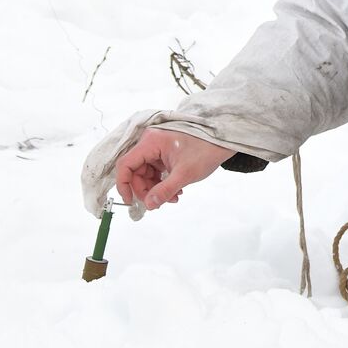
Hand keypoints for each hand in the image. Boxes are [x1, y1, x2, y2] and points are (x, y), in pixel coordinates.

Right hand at [114, 128, 233, 210]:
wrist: (224, 142)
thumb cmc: (205, 151)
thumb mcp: (184, 174)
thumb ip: (164, 190)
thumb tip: (148, 205)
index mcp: (151, 142)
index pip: (126, 164)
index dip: (124, 185)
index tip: (130, 201)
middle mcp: (151, 142)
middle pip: (136, 171)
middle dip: (146, 190)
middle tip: (159, 203)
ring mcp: (158, 147)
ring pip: (146, 174)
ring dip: (156, 189)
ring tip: (173, 198)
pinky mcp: (165, 153)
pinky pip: (156, 171)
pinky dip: (163, 183)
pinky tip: (176, 192)